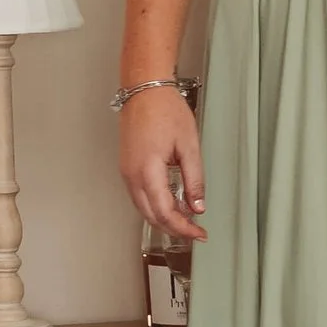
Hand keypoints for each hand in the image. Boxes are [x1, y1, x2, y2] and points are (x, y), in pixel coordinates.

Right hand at [118, 86, 204, 243]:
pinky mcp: (127, 167)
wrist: (144, 91)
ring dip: (164, 219)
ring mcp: (126, 172)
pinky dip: (155, 206)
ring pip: (143, 209)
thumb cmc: (165, 111)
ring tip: (187, 222)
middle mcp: (132, 176)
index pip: (165, 212)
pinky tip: (171, 205)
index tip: (199, 234)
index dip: (183, 228)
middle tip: (196, 233)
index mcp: (148, 171)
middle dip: (174, 228)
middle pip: (151, 216)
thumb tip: (198, 206)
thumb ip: (194, 179)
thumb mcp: (189, 145)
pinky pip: (139, 196)